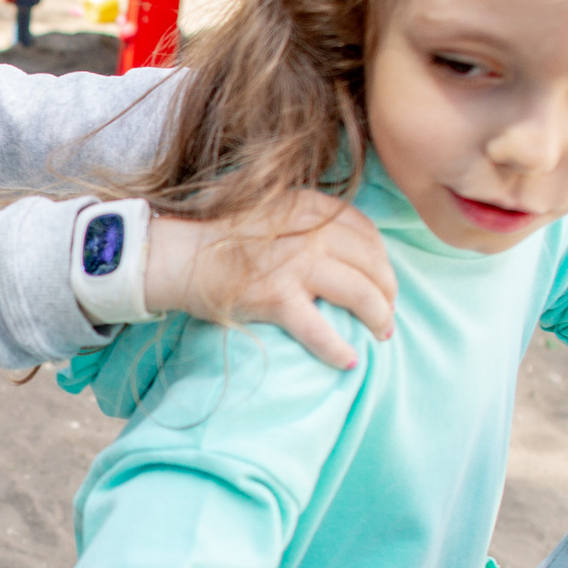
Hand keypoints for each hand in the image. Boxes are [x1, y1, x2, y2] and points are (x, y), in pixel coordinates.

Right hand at [142, 191, 395, 369]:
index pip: (366, 231)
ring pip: (360, 293)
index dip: (382, 259)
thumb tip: (347, 243)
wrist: (178, 255)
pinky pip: (320, 330)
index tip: (384, 279)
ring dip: (379, 317)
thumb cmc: (222, 236)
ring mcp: (294, 264)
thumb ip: (308, 218)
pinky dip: (338, 349)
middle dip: (388, 291)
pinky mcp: (276, 298)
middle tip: (388, 313)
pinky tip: (349, 361)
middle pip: (372, 263)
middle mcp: (309, 231)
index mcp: (309, 206)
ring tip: (382, 335)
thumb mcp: (273, 208)